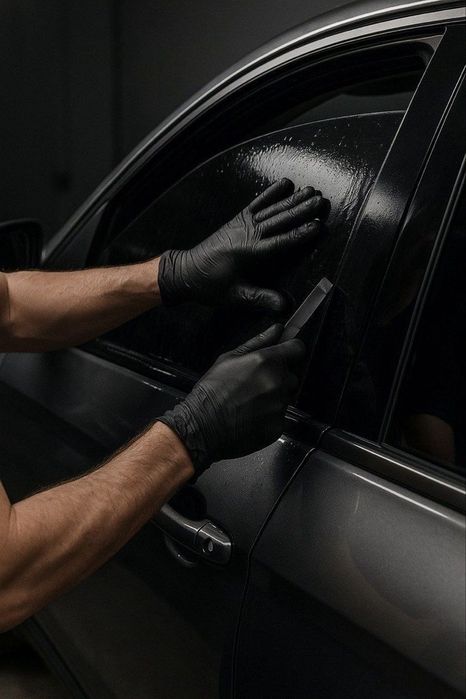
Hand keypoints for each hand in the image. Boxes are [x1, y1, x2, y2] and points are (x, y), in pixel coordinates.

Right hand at [157, 324, 304, 473]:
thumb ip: (257, 342)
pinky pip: (280, 417)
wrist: (202, 426)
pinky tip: (251, 417)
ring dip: (274, 397)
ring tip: (250, 403)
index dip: (291, 351)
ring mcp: (280, 406)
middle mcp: (278, 382)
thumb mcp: (229, 358)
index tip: (284, 355)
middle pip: (291, 375)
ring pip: (285, 397)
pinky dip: (269, 417)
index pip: (298, 349)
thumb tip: (278, 329)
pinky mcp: (278, 426)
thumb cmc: (211, 390)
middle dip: (278, 377)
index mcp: (267, 362)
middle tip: (255, 384)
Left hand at [158, 179, 323, 309]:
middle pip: (280, 220)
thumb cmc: (210, 285)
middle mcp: (248, 233)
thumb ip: (260, 299)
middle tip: (321, 200)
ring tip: (311, 190)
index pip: (281, 242)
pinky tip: (285, 184)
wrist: (186, 272)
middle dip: (302, 210)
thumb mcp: (235, 296)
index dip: (301, 234)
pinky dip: (271, 193)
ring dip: (293, 199)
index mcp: (250, 252)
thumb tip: (284, 306)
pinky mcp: (237, 219)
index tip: (318, 225)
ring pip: (272, 209)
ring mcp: (242, 224)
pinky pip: (257, 203)